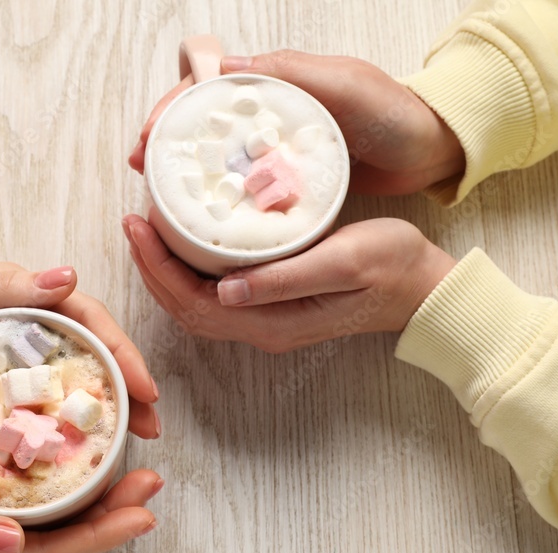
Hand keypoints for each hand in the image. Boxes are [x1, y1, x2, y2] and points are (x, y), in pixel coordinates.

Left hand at [0, 257, 159, 437]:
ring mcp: (4, 351)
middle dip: (123, 388)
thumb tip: (68, 277)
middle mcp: (20, 320)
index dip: (121, 353)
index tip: (146, 391)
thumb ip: (0, 289)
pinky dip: (53, 422)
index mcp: (18, 293)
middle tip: (149, 431)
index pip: (87, 320)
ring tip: (122, 446)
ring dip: (95, 409)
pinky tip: (63, 451)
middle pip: (87, 352)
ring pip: (64, 379)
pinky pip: (30, 400)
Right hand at [0, 462, 161, 552]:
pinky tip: (64, 466)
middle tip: (151, 478)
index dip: (99, 533)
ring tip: (126, 471)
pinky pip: (17, 508)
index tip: (143, 507)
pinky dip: (51, 490)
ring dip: (88, 502)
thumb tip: (11, 541)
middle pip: (57, 541)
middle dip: (109, 515)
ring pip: (43, 527)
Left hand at [123, 210, 455, 351]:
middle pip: (183, 306)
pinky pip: (213, 294)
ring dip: (166, 269)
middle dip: (151, 266)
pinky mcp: (271, 307)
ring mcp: (264, 321)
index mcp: (270, 322)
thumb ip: (284, 280)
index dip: (159, 266)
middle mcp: (259, 329)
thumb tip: (225, 290)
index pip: (193, 301)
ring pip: (195, 303)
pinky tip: (184, 242)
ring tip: (148, 228)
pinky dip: (189, 270)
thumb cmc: (392, 267)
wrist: (424, 289)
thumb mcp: (344, 262)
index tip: (140, 224)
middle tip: (133, 220)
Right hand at [128, 51, 465, 195]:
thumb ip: (291, 73)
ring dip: (183, 173)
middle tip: (142, 171)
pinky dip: (216, 196)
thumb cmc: (392, 111)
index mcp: (273, 84)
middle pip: (200, 125)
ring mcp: (274, 147)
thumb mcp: (344, 83)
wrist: (430, 148)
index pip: (204, 89)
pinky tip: (200, 214)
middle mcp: (267, 113)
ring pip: (215, 157)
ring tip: (158, 197)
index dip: (171, 112)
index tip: (148, 139)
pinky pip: (240, 185)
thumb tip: (225, 69)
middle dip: (165, 144)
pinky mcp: (285, 179)